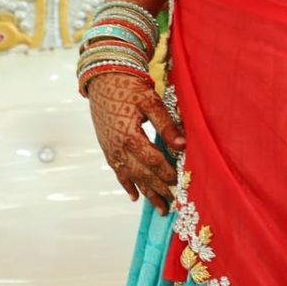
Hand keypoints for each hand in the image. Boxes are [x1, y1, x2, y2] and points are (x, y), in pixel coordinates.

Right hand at [87, 72, 185, 215]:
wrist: (102, 78)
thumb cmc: (128, 86)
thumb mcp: (150, 100)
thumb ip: (166, 124)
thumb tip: (183, 145)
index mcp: (130, 136)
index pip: (153, 161)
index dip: (167, 173)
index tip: (180, 182)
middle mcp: (118, 148)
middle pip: (142, 174)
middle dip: (159, 189)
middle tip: (174, 203)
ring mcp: (111, 150)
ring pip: (131, 177)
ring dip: (146, 193)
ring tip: (160, 208)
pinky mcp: (107, 147)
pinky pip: (118, 171)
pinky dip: (127, 185)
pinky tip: (135, 196)